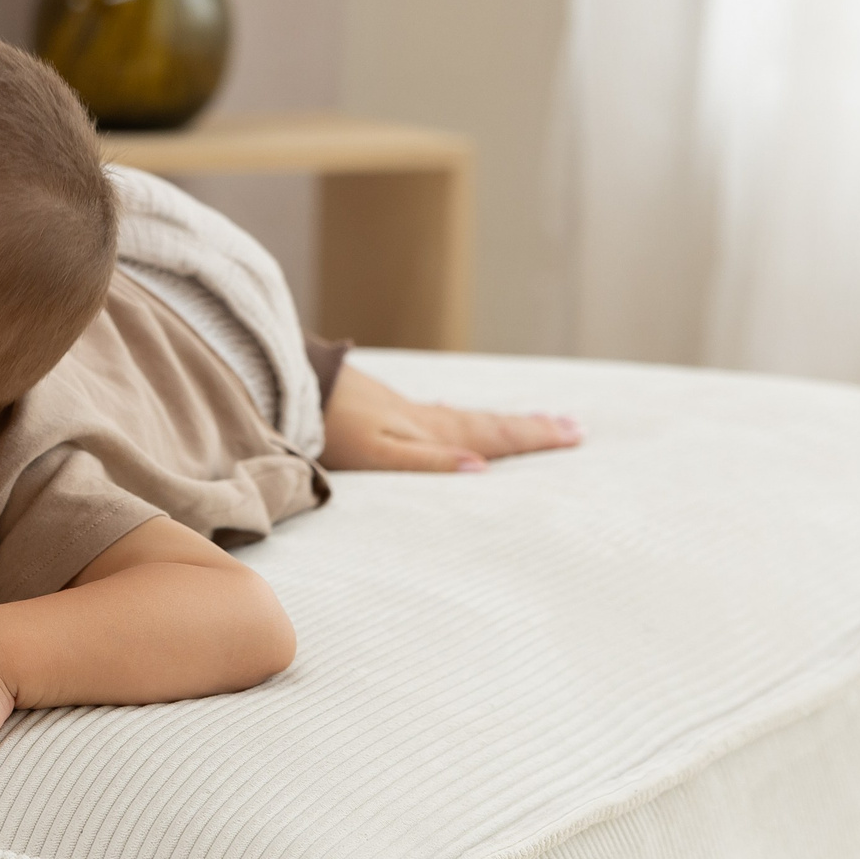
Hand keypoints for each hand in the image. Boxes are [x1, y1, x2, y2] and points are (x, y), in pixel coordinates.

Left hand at [319, 363, 582, 473]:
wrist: (283, 388)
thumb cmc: (327, 429)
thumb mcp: (376, 454)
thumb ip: (426, 463)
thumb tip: (482, 470)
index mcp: (429, 433)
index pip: (492, 437)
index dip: (533, 438)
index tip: (576, 433)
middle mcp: (424, 419)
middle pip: (487, 424)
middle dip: (531, 429)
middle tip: (574, 427)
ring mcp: (404, 412)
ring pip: (467, 418)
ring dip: (503, 422)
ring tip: (536, 422)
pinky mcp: (382, 409)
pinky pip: (440, 415)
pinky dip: (462, 420)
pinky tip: (456, 418)